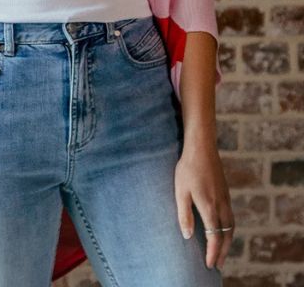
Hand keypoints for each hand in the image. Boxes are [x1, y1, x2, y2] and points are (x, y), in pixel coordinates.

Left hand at [174, 139, 234, 270]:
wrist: (202, 147)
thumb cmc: (188, 168)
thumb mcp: (180, 191)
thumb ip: (184, 215)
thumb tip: (188, 236)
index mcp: (210, 207)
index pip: (214, 237)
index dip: (212, 252)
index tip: (210, 264)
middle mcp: (221, 205)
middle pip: (226, 235)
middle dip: (222, 252)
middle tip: (217, 265)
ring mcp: (226, 198)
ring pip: (231, 226)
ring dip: (227, 242)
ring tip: (221, 251)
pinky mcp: (226, 192)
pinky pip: (231, 216)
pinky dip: (229, 229)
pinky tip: (222, 230)